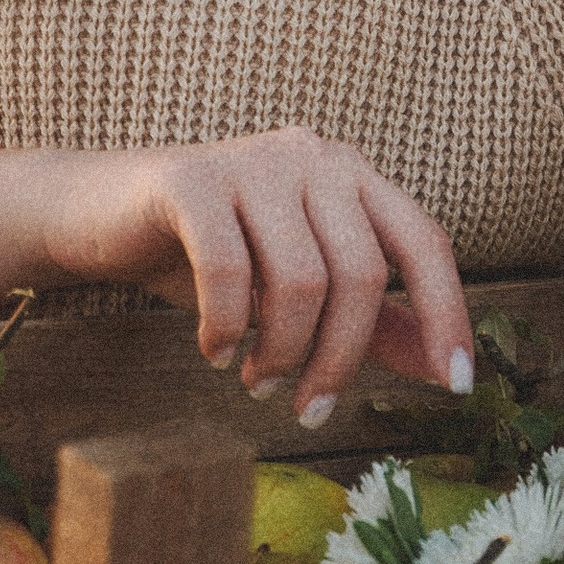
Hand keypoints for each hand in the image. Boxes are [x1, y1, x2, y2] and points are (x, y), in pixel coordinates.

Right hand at [49, 128, 472, 422]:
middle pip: (362, 274)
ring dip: (281, 352)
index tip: (459, 386)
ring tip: (256, 380)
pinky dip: (227, 328)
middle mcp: (314, 155)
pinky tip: (215, 349)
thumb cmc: (215, 255)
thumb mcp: (300, 291)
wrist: (104, 215)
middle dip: (339, 359)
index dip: (448, 314)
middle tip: (307, 408)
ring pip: (300, 280)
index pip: (425, 242)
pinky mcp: (192, 178)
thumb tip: (446, 371)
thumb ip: (375, 322)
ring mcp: (254, 160)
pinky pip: (229, 272)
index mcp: (353, 175)